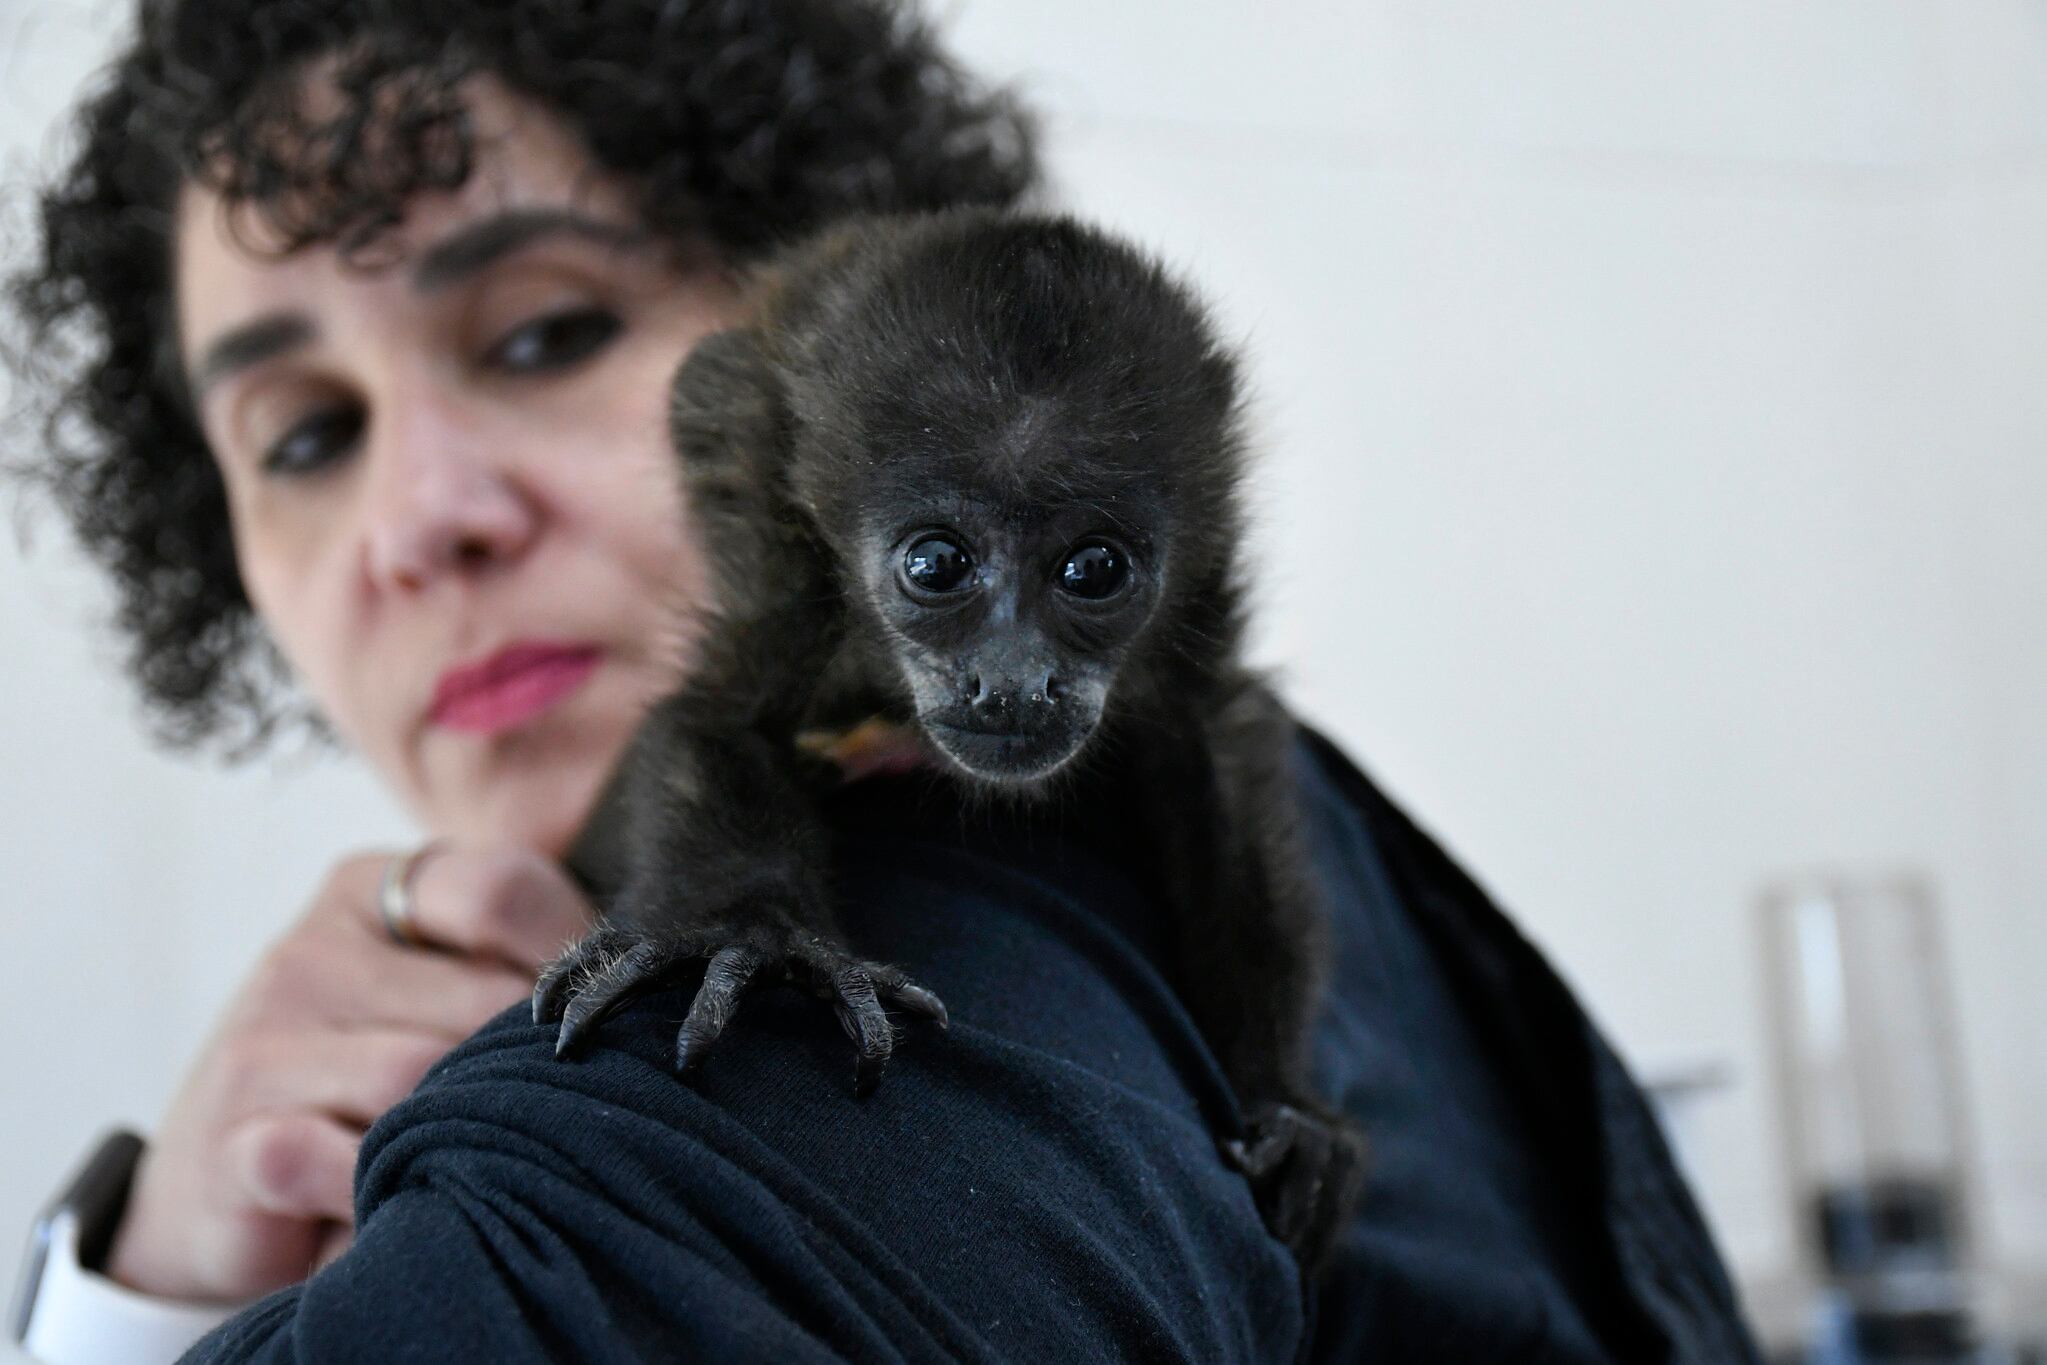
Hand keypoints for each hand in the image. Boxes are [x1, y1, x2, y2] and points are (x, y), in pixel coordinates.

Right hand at [103, 846, 592, 1302]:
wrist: (222, 1183)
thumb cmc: (369, 1072)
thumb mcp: (436, 993)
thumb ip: (514, 965)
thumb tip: (638, 985)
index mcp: (368, 891)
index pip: (502, 889)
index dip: (570, 956)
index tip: (593, 1015)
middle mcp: (308, 951)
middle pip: (477, 1001)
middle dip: (531, 1064)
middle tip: (558, 1109)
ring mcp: (263, 1043)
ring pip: (418, 1080)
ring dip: (470, 1130)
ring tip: (494, 1158)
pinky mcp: (235, 1140)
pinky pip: (339, 1159)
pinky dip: (387, 1187)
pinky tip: (409, 1197)